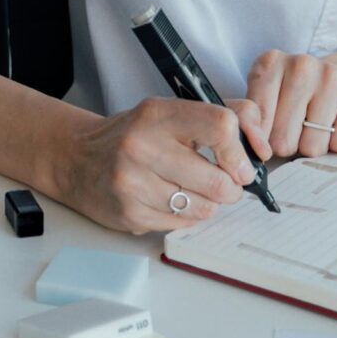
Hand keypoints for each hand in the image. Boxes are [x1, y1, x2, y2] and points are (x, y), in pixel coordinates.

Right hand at [53, 98, 259, 234]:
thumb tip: (261, 143)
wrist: (75, 158)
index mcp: (158, 113)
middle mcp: (142, 146)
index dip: (241, 149)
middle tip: (225, 185)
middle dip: (231, 188)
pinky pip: (181, 225)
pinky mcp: (129, 215)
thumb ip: (218, 117)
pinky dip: (184, 218)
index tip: (241, 162)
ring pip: (203, 208)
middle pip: (218, 180)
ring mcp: (133, 183)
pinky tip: (168, 202)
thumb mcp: (169, 112)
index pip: (221, 125)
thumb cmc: (132, 135)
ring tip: (192, 192)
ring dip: (208, 205)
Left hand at [236, 47, 336, 160]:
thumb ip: (251, 122)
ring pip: (312, 147)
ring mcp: (331, 78)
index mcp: (270, 63)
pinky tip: (333, 125)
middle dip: (286, 146)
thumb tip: (254, 152)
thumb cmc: (292, 96)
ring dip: (311, 146)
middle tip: (292, 132)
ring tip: (312, 126)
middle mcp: (301, 65)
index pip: (256, 120)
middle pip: (282, 139)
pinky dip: (335, 144)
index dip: (259, 140)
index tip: (264, 141)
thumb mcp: (264, 99)